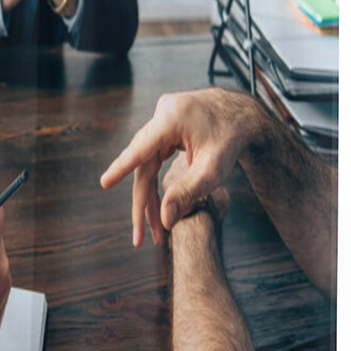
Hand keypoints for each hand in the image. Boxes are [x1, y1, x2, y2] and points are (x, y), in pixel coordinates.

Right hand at [100, 88, 265, 247]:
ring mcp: (162, 117)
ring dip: (149, 195)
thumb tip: (165, 220)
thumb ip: (187, 193)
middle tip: (143, 237)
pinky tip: (156, 203)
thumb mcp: (213, 170)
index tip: (105, 182)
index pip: (141, 149)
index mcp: (172, 118)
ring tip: (153, 228)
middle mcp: (162, 113)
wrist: (245, 115)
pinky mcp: (165, 125)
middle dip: (144, 202)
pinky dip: (155, 180)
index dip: (122, 168)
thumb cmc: (232, 138)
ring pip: (147, 163)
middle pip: (144, 164)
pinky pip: (154, 157)